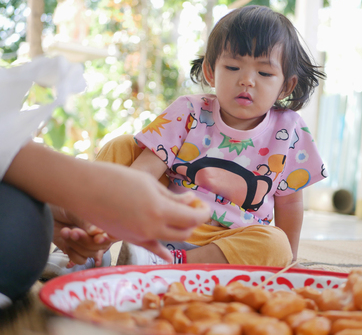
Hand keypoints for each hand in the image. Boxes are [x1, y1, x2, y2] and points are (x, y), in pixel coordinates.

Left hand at [51, 205, 113, 266]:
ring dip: (76, 245)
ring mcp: (86, 242)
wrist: (42, 211)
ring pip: (90, 253)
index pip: (113, 233)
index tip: (98, 237)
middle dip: (87, 241)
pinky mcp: (75, 250)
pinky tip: (64, 240)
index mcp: (100, 220)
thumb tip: (97, 232)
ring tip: (65, 231)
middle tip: (74, 231)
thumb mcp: (74, 210)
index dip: (108, 237)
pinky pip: (80, 259)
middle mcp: (95, 233)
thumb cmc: (59, 205)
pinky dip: (72, 253)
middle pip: (101, 246)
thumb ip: (86, 221)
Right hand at [75, 165, 209, 262]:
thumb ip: (172, 197)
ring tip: (181, 217)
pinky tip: (168, 255)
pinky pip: (150, 248)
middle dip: (194, 220)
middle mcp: (152, 229)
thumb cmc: (116, 179)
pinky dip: (162, 251)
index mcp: (160, 211)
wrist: (83, 189)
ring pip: (171, 240)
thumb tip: (190, 202)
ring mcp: (140, 237)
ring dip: (181, 230)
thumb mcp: (149, 184)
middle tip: (194, 208)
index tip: (205, 205)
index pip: (193, 218)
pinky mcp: (129, 239)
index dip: (204, 212)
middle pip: (185, 231)